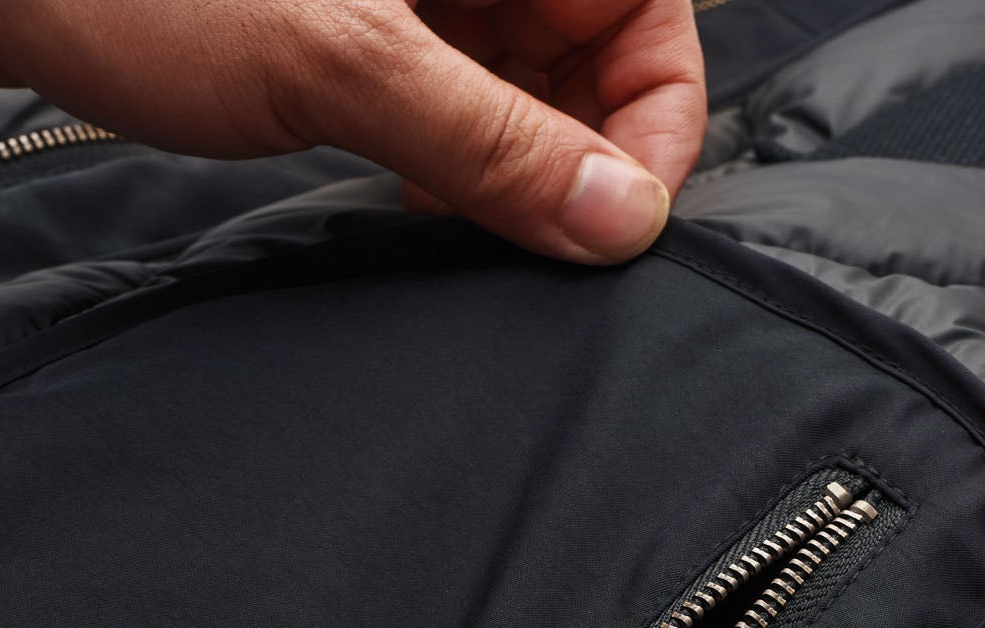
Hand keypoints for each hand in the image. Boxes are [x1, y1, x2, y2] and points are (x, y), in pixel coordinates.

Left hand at [0, 0, 704, 262]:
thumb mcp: (339, 65)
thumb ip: (489, 140)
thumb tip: (617, 218)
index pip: (642, 7)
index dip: (651, 117)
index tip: (613, 226)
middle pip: (584, 42)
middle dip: (571, 148)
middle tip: (527, 248)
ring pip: (507, 72)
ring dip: (500, 161)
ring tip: (458, 230)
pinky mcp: (334, 22)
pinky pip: (431, 89)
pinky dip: (435, 153)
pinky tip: (404, 203)